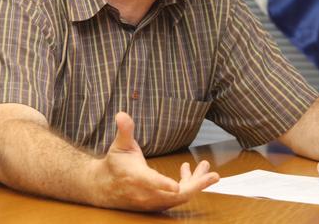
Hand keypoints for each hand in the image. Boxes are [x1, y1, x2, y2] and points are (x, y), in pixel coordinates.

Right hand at [91, 112, 219, 210]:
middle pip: (175, 195)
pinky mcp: (158, 204)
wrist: (104, 188)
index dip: (164, 185)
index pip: (151, 183)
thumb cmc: (115, 164)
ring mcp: (152, 202)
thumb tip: (122, 114)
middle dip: (196, 185)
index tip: (177, 185)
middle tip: (214, 175)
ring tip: (206, 166)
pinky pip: (177, 198)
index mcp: (136, 178)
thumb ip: (125, 130)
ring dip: (196, 183)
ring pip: (179, 197)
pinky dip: (187, 186)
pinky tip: (189, 170)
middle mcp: (145, 194)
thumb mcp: (119, 145)